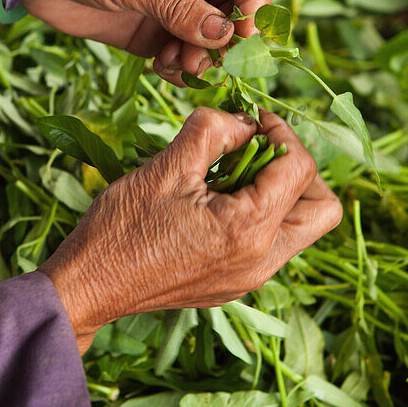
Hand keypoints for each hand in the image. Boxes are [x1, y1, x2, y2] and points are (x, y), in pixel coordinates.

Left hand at [6, 0, 277, 80]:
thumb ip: (178, 9)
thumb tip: (226, 36)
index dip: (256, 8)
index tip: (235, 38)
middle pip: (241, 15)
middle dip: (226, 45)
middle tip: (197, 61)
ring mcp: (177, 6)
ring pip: (216, 43)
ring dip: (202, 61)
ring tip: (172, 65)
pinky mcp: (156, 32)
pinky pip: (187, 57)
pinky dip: (182, 69)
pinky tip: (159, 67)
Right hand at [40, 108, 341, 353]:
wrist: (86, 288)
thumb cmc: (120, 228)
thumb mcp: (168, 165)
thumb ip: (214, 131)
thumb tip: (244, 121)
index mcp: (249, 230)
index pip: (300, 169)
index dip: (281, 133)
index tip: (252, 119)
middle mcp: (261, 262)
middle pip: (321, 208)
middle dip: (299, 168)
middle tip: (260, 147)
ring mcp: (249, 278)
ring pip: (299, 228)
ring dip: (280, 190)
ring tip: (234, 170)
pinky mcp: (233, 283)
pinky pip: (270, 243)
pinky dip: (259, 212)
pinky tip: (217, 196)